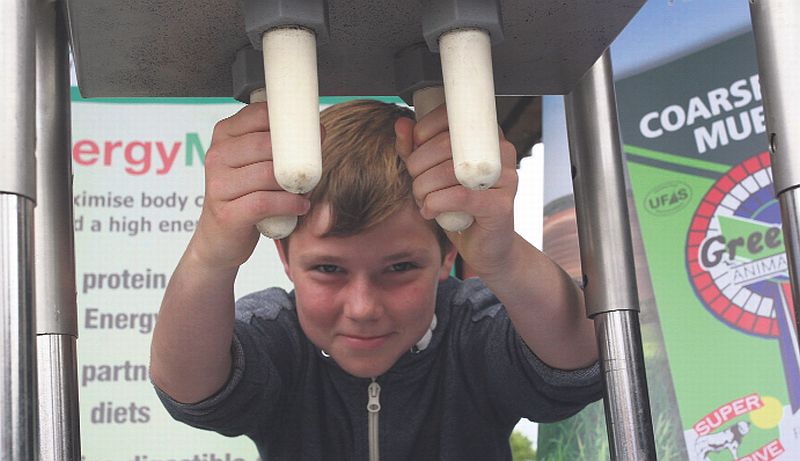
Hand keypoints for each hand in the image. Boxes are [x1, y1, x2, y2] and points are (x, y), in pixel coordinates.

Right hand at [190, 102, 311, 269]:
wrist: (219, 237)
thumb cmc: (243, 196)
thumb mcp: (254, 164)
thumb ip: (276, 146)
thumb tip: (319, 131)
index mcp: (224, 135)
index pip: (259, 115)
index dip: (290, 123)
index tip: (313, 133)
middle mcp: (217, 156)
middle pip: (266, 145)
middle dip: (295, 157)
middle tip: (311, 169)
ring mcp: (218, 185)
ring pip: (268, 174)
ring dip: (294, 184)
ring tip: (304, 191)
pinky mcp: (227, 213)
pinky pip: (266, 202)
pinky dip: (289, 204)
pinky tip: (300, 206)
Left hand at [395, 104, 518, 276]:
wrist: (486, 246)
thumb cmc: (459, 207)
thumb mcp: (432, 174)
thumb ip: (416, 150)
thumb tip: (401, 125)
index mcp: (487, 136)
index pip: (453, 116)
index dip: (424, 130)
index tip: (415, 148)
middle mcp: (502, 152)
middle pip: (447, 144)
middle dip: (419, 164)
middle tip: (415, 181)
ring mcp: (506, 178)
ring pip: (449, 172)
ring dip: (423, 187)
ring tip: (422, 199)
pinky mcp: (501, 205)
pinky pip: (459, 197)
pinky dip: (435, 204)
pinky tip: (430, 211)